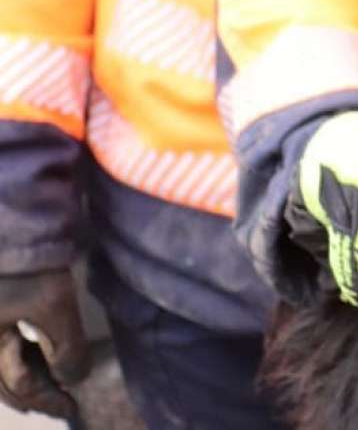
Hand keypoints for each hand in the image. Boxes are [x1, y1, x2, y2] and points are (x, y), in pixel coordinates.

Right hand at [0, 269, 90, 418]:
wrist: (11, 227)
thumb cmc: (28, 267)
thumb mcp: (54, 304)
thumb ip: (66, 347)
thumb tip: (72, 380)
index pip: (19, 385)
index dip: (48, 399)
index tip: (73, 407)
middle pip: (3, 385)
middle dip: (36, 396)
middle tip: (64, 405)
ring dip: (27, 381)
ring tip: (54, 388)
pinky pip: (0, 354)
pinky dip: (19, 363)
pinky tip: (38, 363)